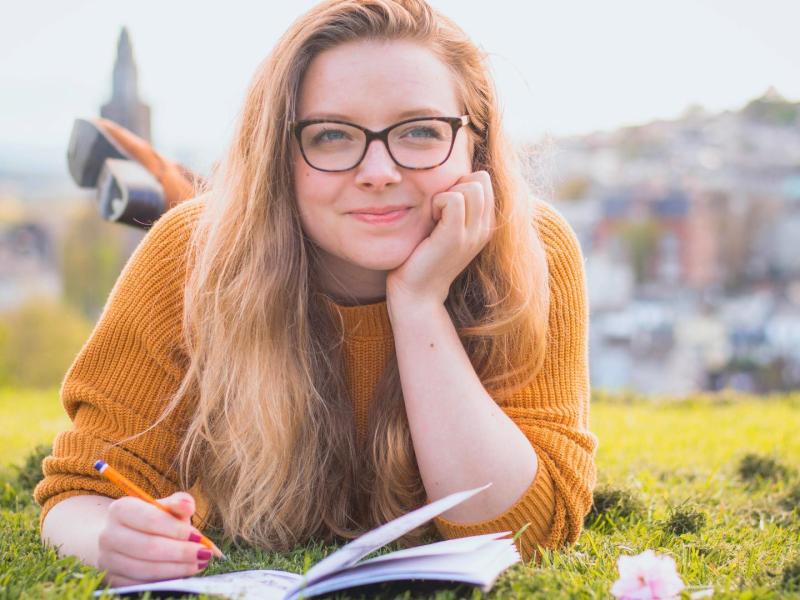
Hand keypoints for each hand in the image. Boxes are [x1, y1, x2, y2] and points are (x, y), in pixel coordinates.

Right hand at [97, 491, 211, 585]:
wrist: (124, 536)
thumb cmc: (152, 518)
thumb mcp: (166, 506)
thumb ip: (180, 503)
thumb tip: (188, 506)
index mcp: (121, 509)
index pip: (151, 520)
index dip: (177, 530)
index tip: (199, 536)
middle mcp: (108, 534)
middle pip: (148, 547)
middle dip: (181, 552)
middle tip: (204, 553)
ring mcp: (108, 559)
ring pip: (146, 568)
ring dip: (177, 568)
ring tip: (199, 563)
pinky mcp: (113, 579)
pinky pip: (142, 583)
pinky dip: (166, 580)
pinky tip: (184, 572)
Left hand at [386, 170, 495, 308]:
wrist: (417, 293)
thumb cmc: (423, 256)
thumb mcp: (444, 227)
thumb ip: (454, 204)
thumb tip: (451, 175)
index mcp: (485, 224)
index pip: (483, 180)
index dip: (460, 183)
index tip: (443, 206)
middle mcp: (485, 228)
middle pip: (481, 179)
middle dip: (455, 184)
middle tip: (437, 210)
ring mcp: (473, 233)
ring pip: (472, 185)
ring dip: (446, 194)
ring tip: (434, 216)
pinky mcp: (456, 237)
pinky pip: (454, 199)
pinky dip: (437, 202)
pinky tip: (429, 220)